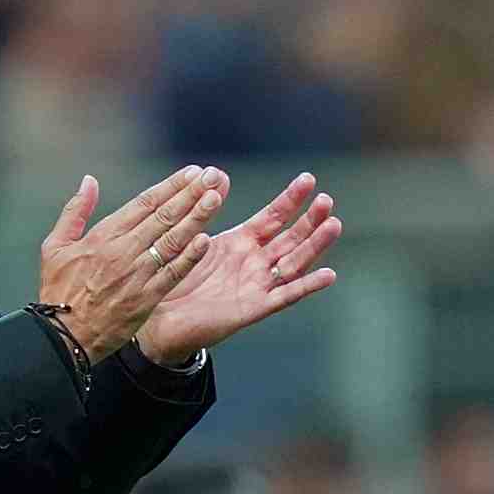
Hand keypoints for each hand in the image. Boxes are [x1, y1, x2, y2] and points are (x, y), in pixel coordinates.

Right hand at [38, 165, 229, 363]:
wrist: (63, 336)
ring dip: (196, 218)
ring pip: (172, 240)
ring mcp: (137, 275)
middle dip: (190, 194)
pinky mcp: (146, 298)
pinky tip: (206, 240)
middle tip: (211, 177)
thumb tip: (89, 181)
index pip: (144, 204)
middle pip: (163, 217)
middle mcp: (123, 251)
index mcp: (103, 236)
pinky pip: (173, 274)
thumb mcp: (55, 246)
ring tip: (215, 198)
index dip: (170, 186)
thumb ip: (75, 210)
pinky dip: (190, 257)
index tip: (190, 173)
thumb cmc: (58, 291)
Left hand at [137, 172, 341, 365]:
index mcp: (240, 242)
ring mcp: (256, 285)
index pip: (272, 216)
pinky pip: (285, 296)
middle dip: (309, 219)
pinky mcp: (253, 308)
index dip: (290, 199)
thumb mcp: (191, 237)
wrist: (160, 318)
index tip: (308, 179)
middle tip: (326, 200)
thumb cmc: (175, 276)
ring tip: (334, 224)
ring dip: (314, 245)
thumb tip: (216, 175)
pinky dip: (307, 286)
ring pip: (294, 263)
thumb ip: (205, 210)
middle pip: (290, 237)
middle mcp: (254, 262)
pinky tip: (328, 274)